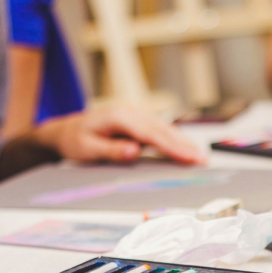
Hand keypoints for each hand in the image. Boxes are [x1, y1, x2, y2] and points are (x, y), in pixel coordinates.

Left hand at [32, 106, 205, 163]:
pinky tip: (187, 147)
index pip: (151, 134)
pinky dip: (176, 139)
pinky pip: (161, 130)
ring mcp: (137, 115)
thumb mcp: (87, 148)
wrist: (67, 129)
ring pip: (165, 128)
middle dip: (184, 145)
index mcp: (119, 117)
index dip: (171, 146)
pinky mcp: (140, 121)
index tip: (187, 157)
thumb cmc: (76, 139)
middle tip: (202, 159)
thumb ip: (111, 150)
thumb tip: (134, 151)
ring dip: (184, 142)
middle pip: (163, 130)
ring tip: (201, 156)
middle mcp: (131, 113)